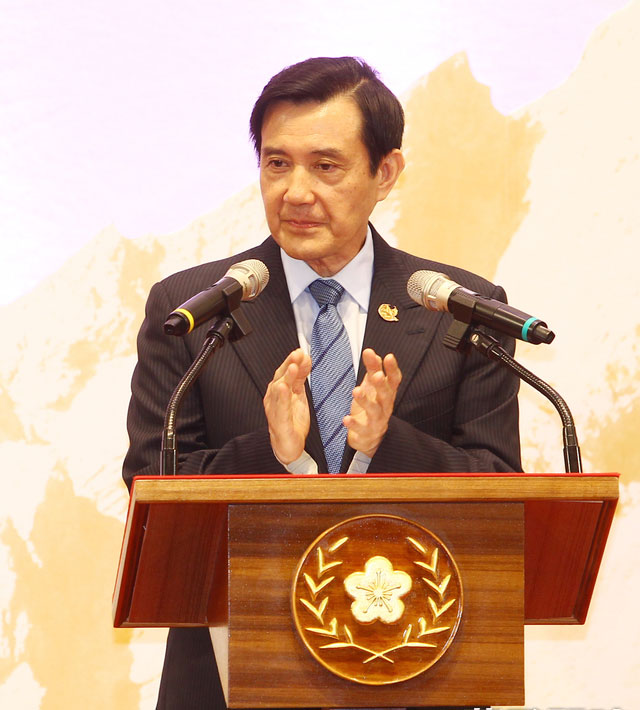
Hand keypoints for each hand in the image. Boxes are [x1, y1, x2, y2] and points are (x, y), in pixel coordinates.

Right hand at [263, 348, 311, 463]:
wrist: (288, 445)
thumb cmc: (291, 418)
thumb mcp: (298, 393)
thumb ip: (300, 376)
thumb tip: (305, 357)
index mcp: (278, 390)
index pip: (284, 371)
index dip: (292, 361)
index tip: (301, 352)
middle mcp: (273, 398)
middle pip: (280, 378)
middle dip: (288, 365)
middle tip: (297, 355)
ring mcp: (274, 410)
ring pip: (278, 391)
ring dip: (285, 378)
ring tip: (292, 367)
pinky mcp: (280, 423)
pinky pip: (280, 409)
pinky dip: (282, 399)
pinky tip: (284, 389)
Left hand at [344, 348, 401, 458]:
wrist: (370, 437)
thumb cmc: (372, 407)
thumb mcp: (372, 387)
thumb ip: (373, 370)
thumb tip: (372, 353)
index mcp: (387, 394)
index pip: (394, 380)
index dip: (393, 369)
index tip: (389, 357)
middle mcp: (385, 407)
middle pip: (386, 395)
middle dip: (382, 384)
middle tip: (376, 375)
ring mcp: (377, 421)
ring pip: (374, 411)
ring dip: (366, 401)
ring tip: (356, 391)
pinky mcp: (367, 433)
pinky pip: (362, 429)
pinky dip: (354, 424)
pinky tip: (346, 419)